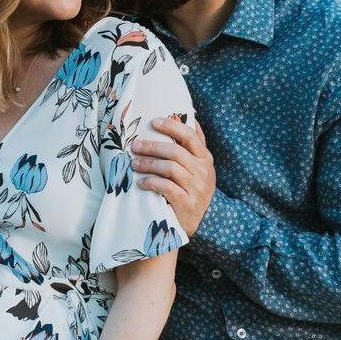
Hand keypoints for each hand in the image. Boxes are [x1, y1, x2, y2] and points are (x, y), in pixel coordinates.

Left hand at [132, 115, 215, 234]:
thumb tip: (191, 118)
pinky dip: (151, 182)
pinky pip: (166, 187)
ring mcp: (196, 188)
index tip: (153, 122)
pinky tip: (141, 182)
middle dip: (152, 147)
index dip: (171, 126)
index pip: (190, 136)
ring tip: (134, 164)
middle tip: (135, 146)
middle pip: (175, 152)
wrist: (204, 221)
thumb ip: (196, 145)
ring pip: (170, 168)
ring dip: (148, 164)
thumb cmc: (196, 188)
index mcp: (205, 158)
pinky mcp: (187, 202)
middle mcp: (203, 171)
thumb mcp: (201, 166)